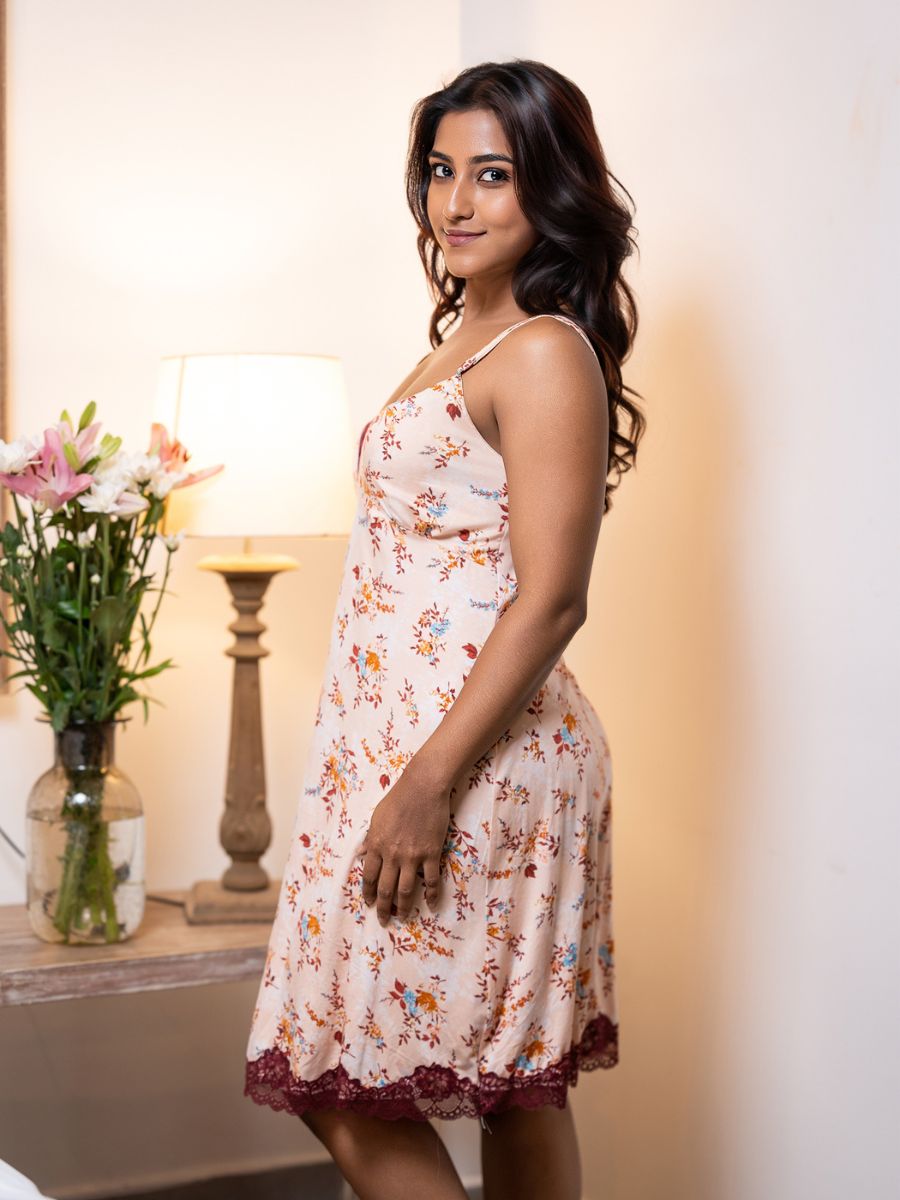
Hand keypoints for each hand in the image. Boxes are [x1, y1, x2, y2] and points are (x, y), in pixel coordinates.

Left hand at [356, 762, 451, 925]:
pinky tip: (432, 905)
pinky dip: (432, 895)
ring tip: (402, 918)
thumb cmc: (398, 798)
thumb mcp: (376, 817)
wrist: (423, 787)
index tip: (368, 904)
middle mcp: (392, 855)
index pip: (368, 877)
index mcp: (376, 845)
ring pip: (406, 890)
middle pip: (385, 889)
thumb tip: (361, 853)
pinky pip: (431, 880)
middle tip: (383, 920)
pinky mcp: (431, 853)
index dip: (367, 893)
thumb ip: (370, 838)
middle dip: (382, 908)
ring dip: (403, 907)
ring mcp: (412, 856)